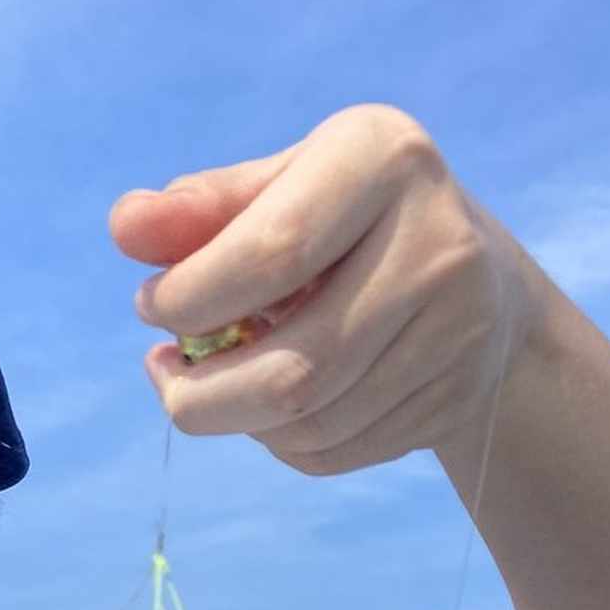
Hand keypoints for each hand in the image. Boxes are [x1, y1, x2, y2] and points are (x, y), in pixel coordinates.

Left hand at [113, 104, 537, 478]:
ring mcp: (457, 333)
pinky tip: (265, 409)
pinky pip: (340, 450)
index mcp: (385, 159)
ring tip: (206, 387)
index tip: (152, 307)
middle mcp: (438, 245)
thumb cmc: (352, 216)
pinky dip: (282, 442)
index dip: (193, 298)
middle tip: (163, 374)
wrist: (483, 282)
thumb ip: (203, 207)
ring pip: (316, 421)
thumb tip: (127, 228)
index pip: (273, 252)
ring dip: (237, 419)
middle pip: (297, 365)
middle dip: (202, 392)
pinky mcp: (455, 398)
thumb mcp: (284, 184)